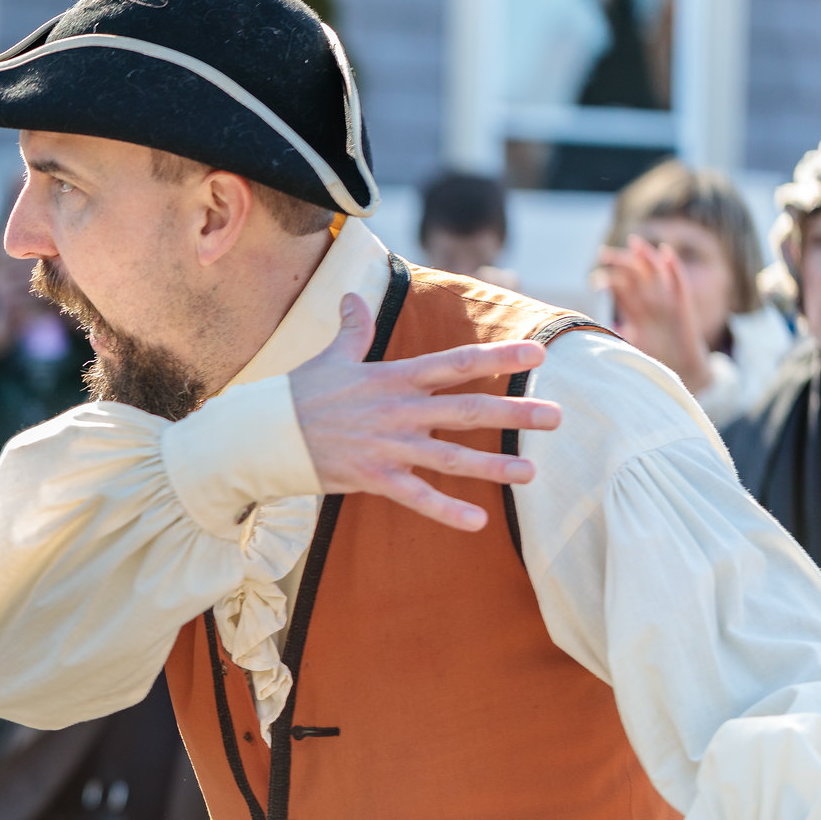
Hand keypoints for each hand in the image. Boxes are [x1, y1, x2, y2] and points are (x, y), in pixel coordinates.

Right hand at [288, 293, 561, 530]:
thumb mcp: (329, 358)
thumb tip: (350, 298)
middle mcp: (398, 411)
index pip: (455, 363)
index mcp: (393, 378)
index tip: (537, 350)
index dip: (498, 355)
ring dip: (493, 465)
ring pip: (451, 457)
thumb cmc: (298, 395)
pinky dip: (446, 510)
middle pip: (467, 410)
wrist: (264, 435)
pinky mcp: (373, 478)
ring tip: (532, 473)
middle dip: (514, 412)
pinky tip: (478, 521)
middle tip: (556, 416)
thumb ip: (352, 330)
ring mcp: (388, 446)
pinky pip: (416, 496)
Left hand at [595, 237, 712, 393]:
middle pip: (634, 274)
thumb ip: (617, 334)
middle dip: (620, 261)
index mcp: (637, 310)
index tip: (595, 280)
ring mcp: (668, 299)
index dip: (608, 281)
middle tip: (603, 253)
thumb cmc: (655, 356)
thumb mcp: (632, 344)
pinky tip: (666, 252)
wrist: (684, 365)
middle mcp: (651, 300)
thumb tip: (593, 331)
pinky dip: (674, 266)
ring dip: (645, 256)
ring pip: (655, 272)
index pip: (620, 289)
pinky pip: (680, 280)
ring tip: (633, 242)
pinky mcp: (683, 302)